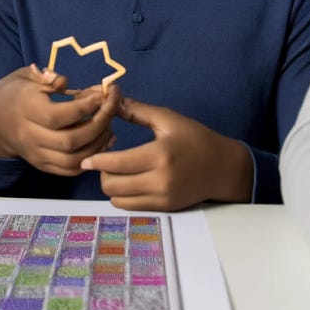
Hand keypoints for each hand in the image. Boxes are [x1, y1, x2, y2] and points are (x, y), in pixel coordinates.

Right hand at [0, 64, 118, 174]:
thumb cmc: (14, 93)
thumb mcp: (24, 77)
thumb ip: (45, 77)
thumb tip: (63, 81)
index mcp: (26, 110)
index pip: (57, 115)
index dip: (84, 107)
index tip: (101, 95)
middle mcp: (30, 136)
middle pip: (69, 141)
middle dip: (98, 126)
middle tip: (111, 108)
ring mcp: (37, 154)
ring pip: (73, 160)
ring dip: (97, 145)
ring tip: (109, 127)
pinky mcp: (42, 165)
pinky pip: (69, 170)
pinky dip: (89, 159)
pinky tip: (101, 143)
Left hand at [79, 97, 250, 209]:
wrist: (222, 167)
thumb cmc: (195, 139)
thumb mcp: (169, 119)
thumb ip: (138, 111)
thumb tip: (112, 101)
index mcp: (159, 155)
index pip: (117, 164)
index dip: (97, 161)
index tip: (86, 158)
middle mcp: (160, 181)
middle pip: (113, 185)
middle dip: (102, 173)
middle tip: (103, 161)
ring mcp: (162, 198)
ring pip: (119, 200)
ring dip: (111, 187)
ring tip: (115, 172)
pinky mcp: (164, 208)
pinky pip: (131, 207)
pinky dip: (123, 196)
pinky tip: (127, 182)